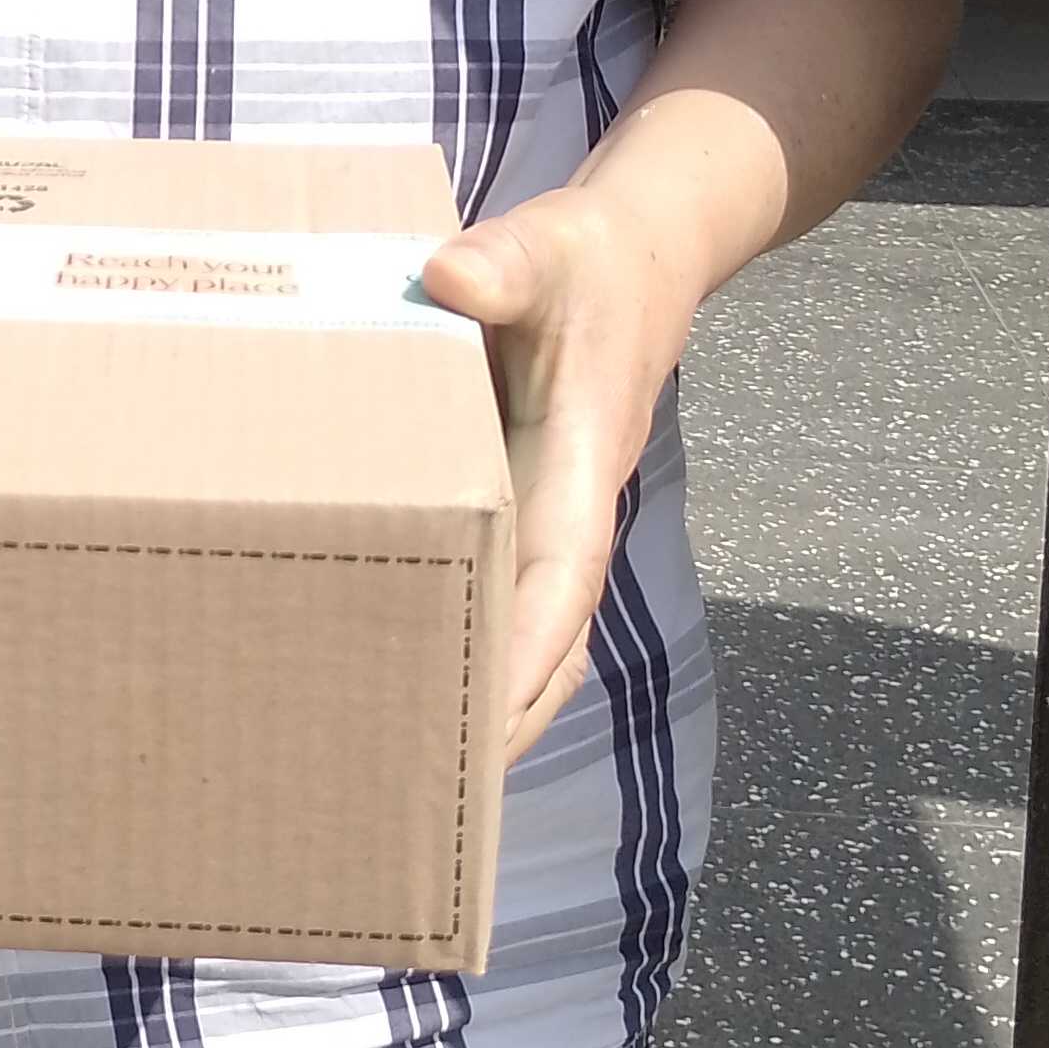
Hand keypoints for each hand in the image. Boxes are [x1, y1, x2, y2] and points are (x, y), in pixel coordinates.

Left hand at [418, 182, 709, 761]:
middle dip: (501, 716)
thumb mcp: (549, 247)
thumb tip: (450, 276)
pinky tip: (411, 687)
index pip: (559, 576)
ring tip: (420, 784)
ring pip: (526, 632)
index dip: (526, 651)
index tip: (487, 720)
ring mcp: (545, 517)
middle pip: (544, 639)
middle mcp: (566, 509)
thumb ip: (504, 262)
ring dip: (488, 702)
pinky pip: (498, 595)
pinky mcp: (517, 507)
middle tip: (436, 800)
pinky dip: (469, 647)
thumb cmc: (588, 262)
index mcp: (578, 463)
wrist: (637, 259)